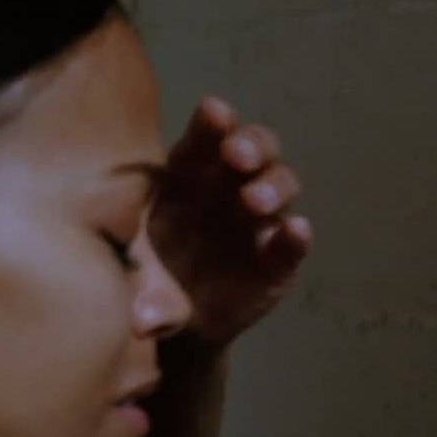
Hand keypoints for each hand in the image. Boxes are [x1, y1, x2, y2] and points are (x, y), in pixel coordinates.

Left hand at [149, 96, 312, 345]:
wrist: (182, 324)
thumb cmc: (152, 282)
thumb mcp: (139, 286)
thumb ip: (144, 298)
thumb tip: (144, 322)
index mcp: (189, 176)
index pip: (205, 138)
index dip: (212, 123)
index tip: (215, 112)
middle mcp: (230, 188)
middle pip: (255, 148)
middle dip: (250, 145)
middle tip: (237, 156)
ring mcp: (260, 221)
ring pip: (281, 185)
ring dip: (273, 186)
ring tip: (255, 201)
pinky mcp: (279, 257)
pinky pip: (293, 242)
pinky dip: (296, 236)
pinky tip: (295, 232)